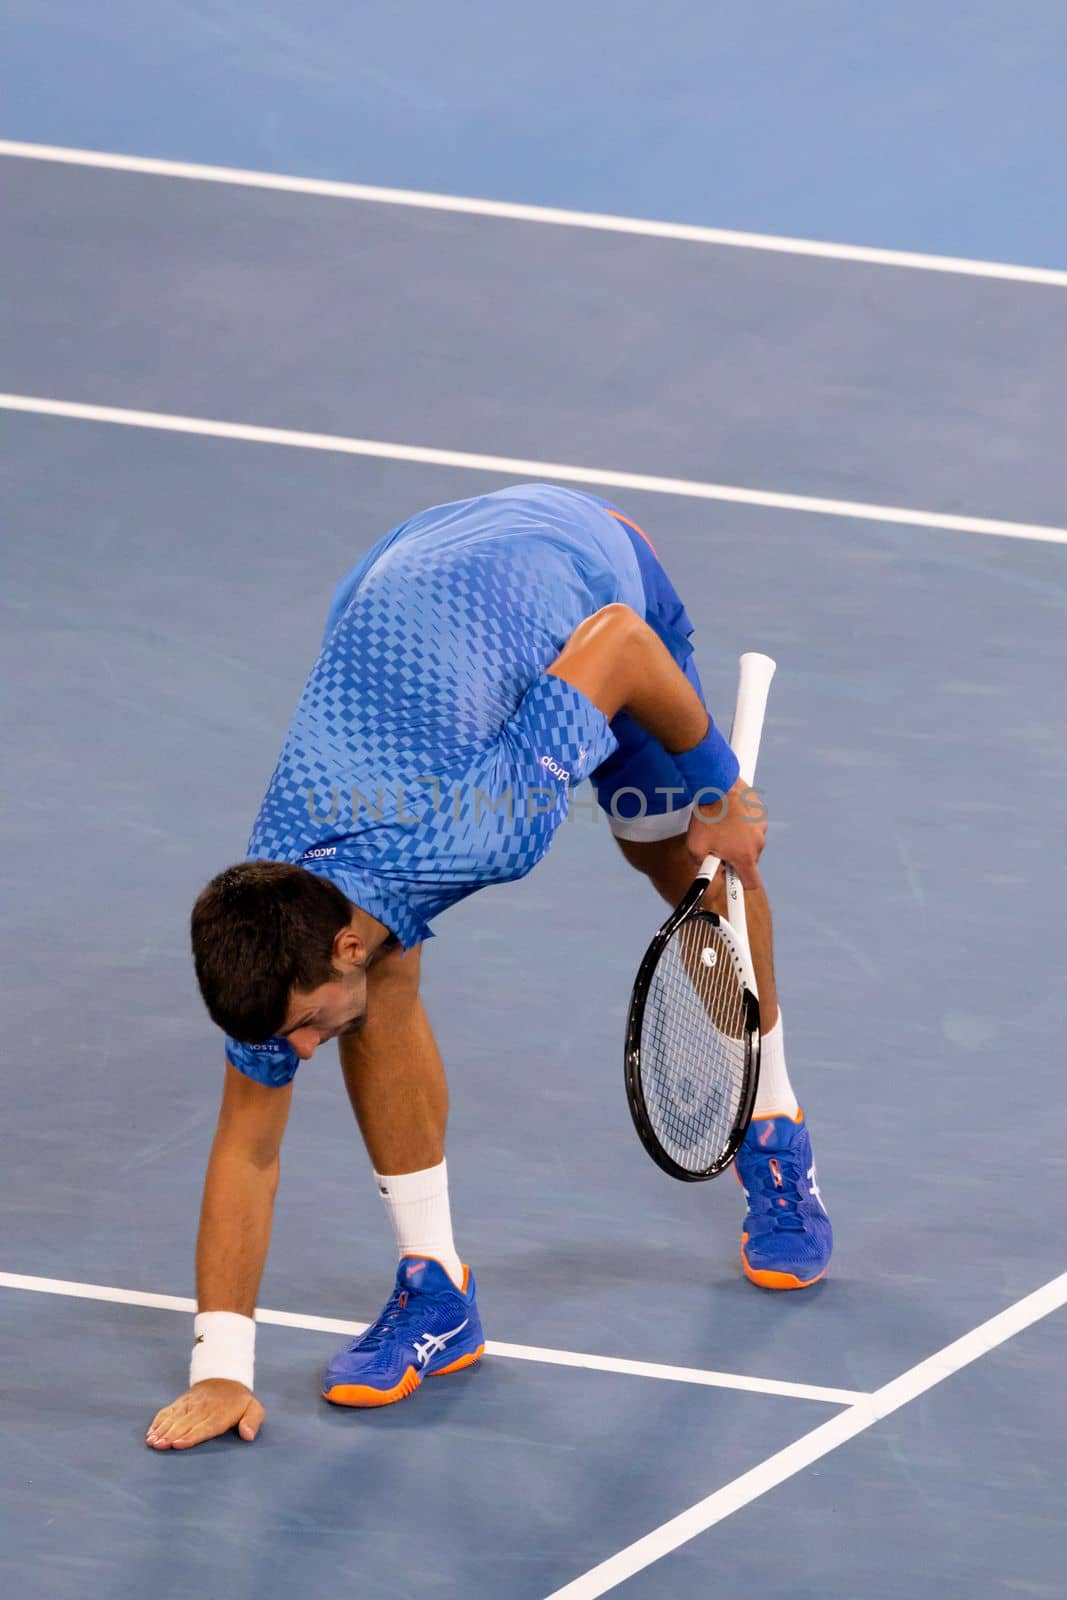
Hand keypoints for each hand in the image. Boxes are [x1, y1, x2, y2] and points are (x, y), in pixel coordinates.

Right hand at [145, 1379, 263, 1450]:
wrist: (225, 1377)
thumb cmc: (239, 1401)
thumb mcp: (254, 1408)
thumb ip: (252, 1421)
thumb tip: (248, 1435)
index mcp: (220, 1414)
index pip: (204, 1427)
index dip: (190, 1436)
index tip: (178, 1444)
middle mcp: (202, 1409)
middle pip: (185, 1424)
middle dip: (171, 1435)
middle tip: (159, 1446)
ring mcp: (190, 1405)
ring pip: (174, 1418)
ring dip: (162, 1430)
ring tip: (152, 1442)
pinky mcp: (181, 1403)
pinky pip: (168, 1411)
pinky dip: (158, 1422)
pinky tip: (150, 1433)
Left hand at [684, 777, 765, 889]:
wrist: (717, 784)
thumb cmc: (706, 815)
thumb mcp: (694, 847)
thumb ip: (702, 866)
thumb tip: (706, 871)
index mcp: (745, 856)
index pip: (752, 883)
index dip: (740, 885)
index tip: (732, 884)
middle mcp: (758, 843)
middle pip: (749, 861)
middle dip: (735, 859)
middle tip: (717, 847)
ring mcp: (761, 826)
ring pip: (750, 842)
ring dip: (738, 840)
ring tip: (720, 826)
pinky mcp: (760, 812)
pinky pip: (751, 826)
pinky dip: (742, 824)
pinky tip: (728, 815)